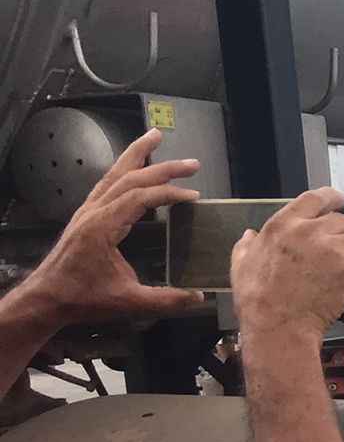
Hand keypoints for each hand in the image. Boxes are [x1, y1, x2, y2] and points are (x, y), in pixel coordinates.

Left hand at [14, 129, 203, 324]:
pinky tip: (134, 168)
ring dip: (136, 155)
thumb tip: (199, 297)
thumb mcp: (127, 303)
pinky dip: (124, 170)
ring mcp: (87, 211)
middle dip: (162, 167)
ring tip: (155, 138)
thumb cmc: (83, 299)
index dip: (169, 194)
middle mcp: (94, 212)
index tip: (194, 197)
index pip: (141, 198)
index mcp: (103, 227)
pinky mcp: (86, 215)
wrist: (47, 297)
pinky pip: (107, 184)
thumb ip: (165, 300)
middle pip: (129, 178)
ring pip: (114, 174)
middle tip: (191, 163)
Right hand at [230, 188, 343, 341]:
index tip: (338, 199)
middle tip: (328, 256)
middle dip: (338, 236)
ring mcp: (332, 250)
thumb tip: (251, 235)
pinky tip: (336, 293)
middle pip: (341, 221)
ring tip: (330, 277)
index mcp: (283, 225)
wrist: (278, 327)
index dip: (331, 197)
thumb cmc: (258, 299)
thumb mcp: (241, 264)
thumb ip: (248, 244)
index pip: (315, 198)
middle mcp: (309, 232)